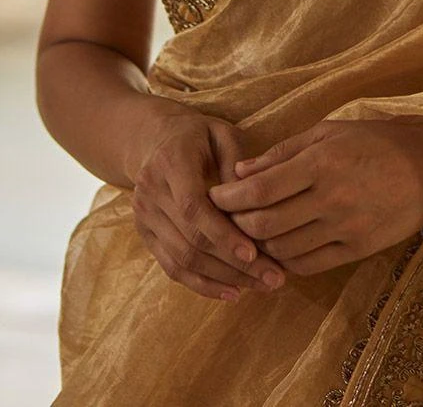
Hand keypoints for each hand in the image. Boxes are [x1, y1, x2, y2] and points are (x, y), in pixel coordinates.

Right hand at [129, 108, 287, 301]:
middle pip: (191, 240)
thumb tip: (255, 199)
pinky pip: (173, 269)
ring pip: (183, 260)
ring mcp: (144, 218)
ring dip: (224, 279)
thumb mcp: (221, 132)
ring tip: (262, 285)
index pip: (193, 207)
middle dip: (234, 264)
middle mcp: (150, 194)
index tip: (255, 253)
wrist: (153, 140)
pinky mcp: (146, 237)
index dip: (223, 234)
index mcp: (170, 163)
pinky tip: (234, 292)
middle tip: (274, 277)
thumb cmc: (198, 135)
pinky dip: (203, 285)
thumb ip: (237, 161)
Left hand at [208, 115, 422, 276]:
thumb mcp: (328, 132)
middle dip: (237, 224)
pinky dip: (286, 260)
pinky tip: (279, 248)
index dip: (230, 198)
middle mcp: (331, 199)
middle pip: (266, 224)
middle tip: (224, 218)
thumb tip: (240, 171)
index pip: (260, 190)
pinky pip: (309, 265)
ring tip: (249, 233)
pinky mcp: (357, 250)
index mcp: (322, 163)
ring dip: (259, 245)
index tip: (213, 197)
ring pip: (283, 249)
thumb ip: (282, 152)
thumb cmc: (375, 141)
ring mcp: (345, 228)